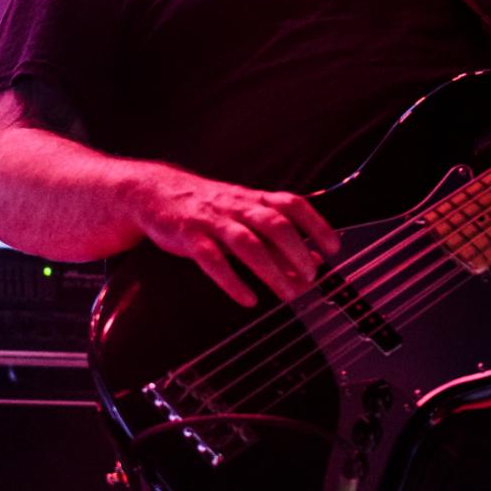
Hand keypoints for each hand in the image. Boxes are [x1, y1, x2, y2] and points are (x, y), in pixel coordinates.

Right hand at [134, 169, 340, 307]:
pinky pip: (211, 260)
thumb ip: (278, 240)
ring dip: (271, 270)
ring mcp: (212, 221)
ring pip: (246, 243)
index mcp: (254, 199)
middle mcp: (237, 207)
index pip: (293, 205)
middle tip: (312, 277)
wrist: (156, 191)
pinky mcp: (188, 237)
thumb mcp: (245, 217)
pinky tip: (248, 299)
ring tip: (289, 294)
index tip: (334, 248)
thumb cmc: (210, 208)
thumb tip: (316, 261)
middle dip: (297, 251)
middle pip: (274, 223)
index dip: (316, 225)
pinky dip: (232, 281)